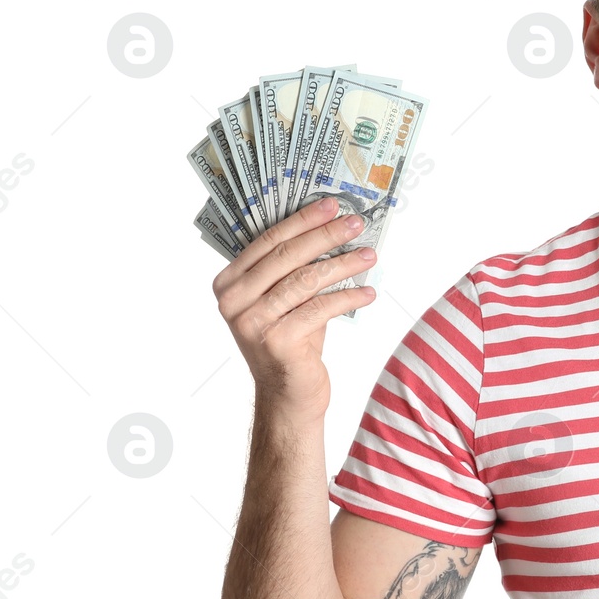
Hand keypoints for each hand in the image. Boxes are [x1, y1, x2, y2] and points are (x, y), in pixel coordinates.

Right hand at [212, 195, 379, 421]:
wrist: (287, 393)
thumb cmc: (291, 339)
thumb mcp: (285, 299)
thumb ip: (293, 268)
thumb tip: (332, 225)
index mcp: (228, 282)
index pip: (269, 241)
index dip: (303, 221)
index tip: (332, 204)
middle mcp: (233, 301)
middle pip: (287, 256)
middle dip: (326, 235)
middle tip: (357, 223)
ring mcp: (252, 323)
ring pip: (306, 280)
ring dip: (344, 265)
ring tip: (370, 255)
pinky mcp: (276, 342)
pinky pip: (320, 309)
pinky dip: (348, 298)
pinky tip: (368, 292)